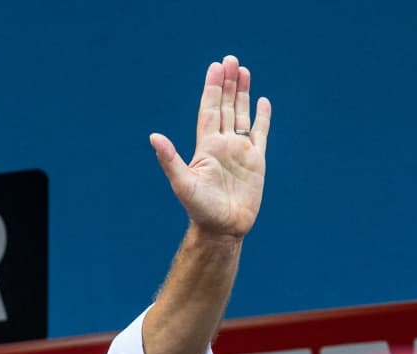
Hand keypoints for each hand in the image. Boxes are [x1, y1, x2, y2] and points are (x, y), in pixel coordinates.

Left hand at [150, 54, 269, 238]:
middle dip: (227, 84)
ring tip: (243, 70)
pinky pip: (259, 134)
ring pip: (241, 115)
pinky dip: (262, 118)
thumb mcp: (183, 183)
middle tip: (230, 60)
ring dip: (242, 94)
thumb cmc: (200, 210)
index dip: (212, 88)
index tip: (215, 67)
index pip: (209, 110)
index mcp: (206, 146)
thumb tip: (153, 137)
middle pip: (225, 107)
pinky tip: (262, 102)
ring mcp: (239, 152)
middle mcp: (222, 145)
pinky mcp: (255, 162)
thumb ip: (170, 159)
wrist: (222, 229)